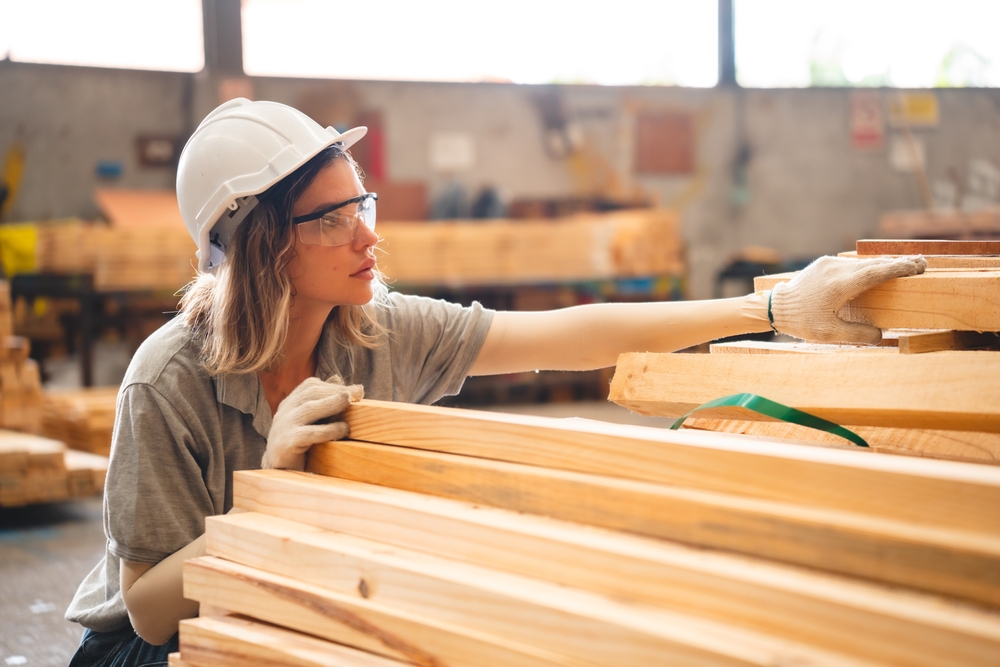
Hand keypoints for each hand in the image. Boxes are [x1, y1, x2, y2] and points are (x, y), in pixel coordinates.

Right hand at [261, 375, 363, 470]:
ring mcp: (283, 426)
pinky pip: (308, 434)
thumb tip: (339, 379)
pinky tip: (343, 430)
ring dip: (331, 404)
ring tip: (350, 403)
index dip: (333, 386)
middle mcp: (284, 412)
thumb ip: (322, 402)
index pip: (310, 386)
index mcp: (290, 403)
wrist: (279, 472)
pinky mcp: (286, 443)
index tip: (354, 390)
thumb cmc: (299, 444)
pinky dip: (327, 430)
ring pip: (308, 409)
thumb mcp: (310, 421)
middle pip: (310, 394)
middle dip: (334, 391)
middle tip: (356, 394)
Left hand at [769, 255, 926, 344]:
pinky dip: (868, 267)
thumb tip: (881, 335)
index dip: (899, 268)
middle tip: (922, 264)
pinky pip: (852, 264)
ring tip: (907, 266)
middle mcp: (836, 270)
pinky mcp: (824, 264)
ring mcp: (829, 264)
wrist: (776, 306)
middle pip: (874, 264)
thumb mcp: (829, 334)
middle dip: (899, 264)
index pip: (877, 272)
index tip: (918, 266)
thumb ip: (857, 335)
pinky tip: (879, 270)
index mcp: (840, 285)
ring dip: (884, 265)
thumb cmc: (802, 322)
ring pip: (863, 263)